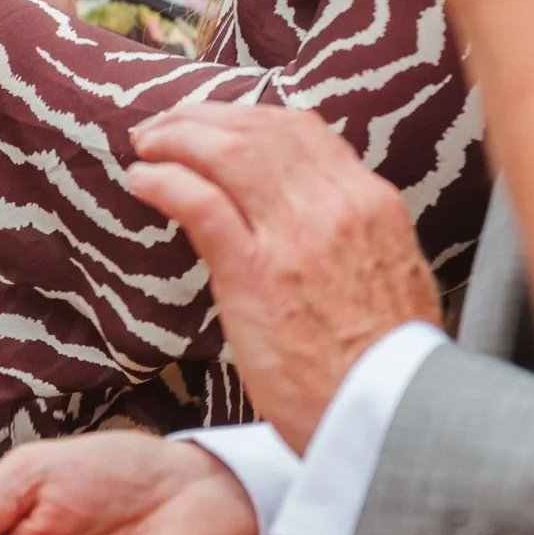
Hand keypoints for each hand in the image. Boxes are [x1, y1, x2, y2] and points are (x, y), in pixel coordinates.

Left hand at [128, 104, 438, 451]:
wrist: (391, 416)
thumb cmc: (386, 368)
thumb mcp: (392, 279)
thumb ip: (358, 240)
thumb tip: (326, 229)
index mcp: (372, 204)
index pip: (305, 130)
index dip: (251, 118)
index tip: (221, 124)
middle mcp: (336, 204)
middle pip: (260, 129)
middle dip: (204, 118)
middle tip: (167, 126)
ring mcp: (294, 235)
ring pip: (227, 151)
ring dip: (177, 138)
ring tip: (147, 145)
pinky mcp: (254, 271)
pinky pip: (199, 201)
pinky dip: (164, 181)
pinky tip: (141, 181)